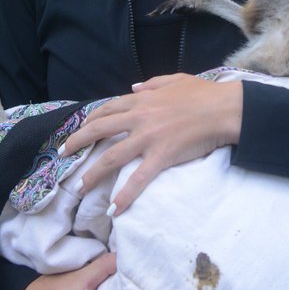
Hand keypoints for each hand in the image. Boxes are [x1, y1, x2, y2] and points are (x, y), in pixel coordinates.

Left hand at [61, 74, 242, 214]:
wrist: (225, 109)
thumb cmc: (205, 94)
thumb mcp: (175, 80)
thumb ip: (152, 84)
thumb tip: (133, 89)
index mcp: (142, 101)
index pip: (107, 110)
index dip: (90, 120)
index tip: (80, 130)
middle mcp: (139, 118)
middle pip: (99, 130)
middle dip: (76, 142)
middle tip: (63, 155)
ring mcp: (148, 138)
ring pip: (111, 157)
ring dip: (93, 174)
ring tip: (80, 187)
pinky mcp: (162, 156)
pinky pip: (138, 179)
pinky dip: (125, 195)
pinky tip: (114, 209)